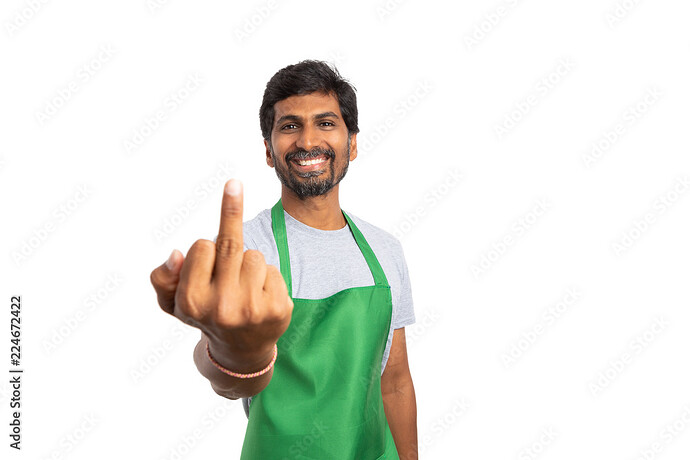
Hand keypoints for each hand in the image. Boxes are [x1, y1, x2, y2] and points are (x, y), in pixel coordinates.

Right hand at [150, 179, 292, 370]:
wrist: (241, 351)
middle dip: (231, 206)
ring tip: (243, 287)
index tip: (207, 251)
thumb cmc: (205, 315)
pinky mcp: (278, 308)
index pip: (202, 247)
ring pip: (254, 255)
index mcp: (192, 301)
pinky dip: (267, 277)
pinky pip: (274, 269)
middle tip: (233, 182)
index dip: (205, 249)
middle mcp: (222, 306)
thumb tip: (175, 254)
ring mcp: (252, 308)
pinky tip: (260, 296)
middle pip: (229, 243)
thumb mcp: (173, 303)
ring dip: (248, 263)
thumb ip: (162, 279)